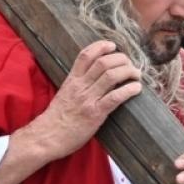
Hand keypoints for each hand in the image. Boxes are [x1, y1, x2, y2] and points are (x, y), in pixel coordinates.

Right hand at [24, 41, 142, 161]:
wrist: (46, 137)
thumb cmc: (56, 119)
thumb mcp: (64, 95)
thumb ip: (77, 85)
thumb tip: (95, 79)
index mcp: (71, 80)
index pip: (86, 55)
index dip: (101, 46)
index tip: (112, 46)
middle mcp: (80, 86)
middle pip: (104, 62)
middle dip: (122, 59)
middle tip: (130, 64)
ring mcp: (88, 99)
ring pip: (112, 75)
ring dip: (129, 72)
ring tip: (136, 75)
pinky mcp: (95, 114)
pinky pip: (115, 97)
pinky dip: (129, 90)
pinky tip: (136, 89)